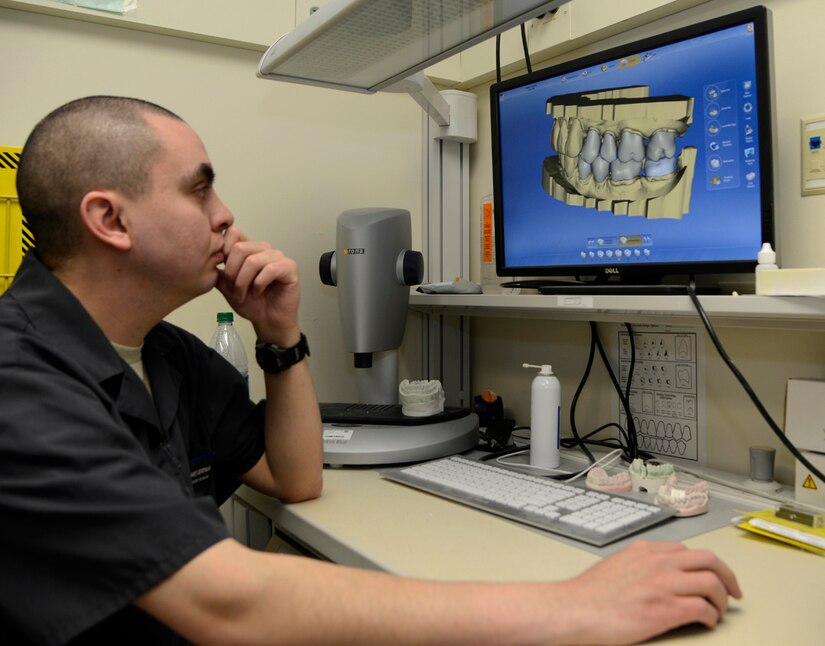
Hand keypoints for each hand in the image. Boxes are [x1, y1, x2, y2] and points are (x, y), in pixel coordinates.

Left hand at [215, 226, 300, 345]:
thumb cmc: (252, 303)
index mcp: (250, 249)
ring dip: (243, 282)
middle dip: (232, 272)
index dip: (224, 250)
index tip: (224, 271)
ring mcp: (278, 257)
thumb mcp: (228, 287)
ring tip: (243, 295)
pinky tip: (258, 292)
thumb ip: (219, 271)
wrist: (268, 321)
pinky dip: (259, 284)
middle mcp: (264, 249)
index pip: (234, 233)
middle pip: (240, 247)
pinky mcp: (290, 268)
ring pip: (253, 260)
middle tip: (233, 289)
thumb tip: (208, 259)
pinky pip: (270, 270)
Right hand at [557, 541, 741, 644]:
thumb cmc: (590, 594)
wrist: (575, 609)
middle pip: (709, 560)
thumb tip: (658, 575)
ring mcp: (663, 584)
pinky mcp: (666, 609)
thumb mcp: (617, 565)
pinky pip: (704, 608)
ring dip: (722, 599)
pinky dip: (711, 616)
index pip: (688, 550)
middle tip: (733, 592)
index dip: (706, 565)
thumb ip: (641, 564)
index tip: (713, 576)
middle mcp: (658, 562)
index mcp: (646, 550)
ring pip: (712, 582)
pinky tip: (706, 623)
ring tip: (717, 612)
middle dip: (728, 576)